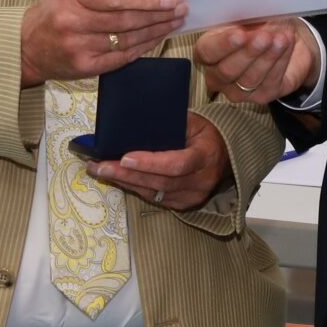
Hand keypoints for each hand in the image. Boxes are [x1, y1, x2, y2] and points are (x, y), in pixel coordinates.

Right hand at [20, 0, 186, 86]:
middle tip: (180, 9)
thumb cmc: (53, 14)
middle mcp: (75, 23)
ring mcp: (81, 48)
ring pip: (128, 39)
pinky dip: (143, 47)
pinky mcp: (87, 67)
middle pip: (126, 20)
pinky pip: (123, 57)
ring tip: (175, 22)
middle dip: (158, 15)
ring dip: (156, 31)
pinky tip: (158, 38)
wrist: (25, 47)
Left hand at [86, 113, 230, 210]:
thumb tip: (138, 121)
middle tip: (100, 165)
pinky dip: (134, 188)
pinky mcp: (183, 205)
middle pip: (159, 183)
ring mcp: (192, 197)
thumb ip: (172, 123)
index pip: (176, 164)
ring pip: (153, 193)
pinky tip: (117, 178)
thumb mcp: (195, 121)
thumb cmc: (208, 134)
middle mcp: (200, 182)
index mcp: (205, 157)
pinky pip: (154, 199)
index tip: (125, 157)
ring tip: (100, 170)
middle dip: (126, 174)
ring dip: (125, 182)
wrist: (227, 156)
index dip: (150, 163)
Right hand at [194, 19, 318, 104]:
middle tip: (264, 36)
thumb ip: (241, 14)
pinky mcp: (262, 96)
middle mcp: (218, 76)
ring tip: (280, 38)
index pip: (207, 52)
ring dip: (267, 56)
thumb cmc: (258, 24)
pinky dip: (280, 61)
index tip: (239, 33)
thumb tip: (247, 9)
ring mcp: (238, 90)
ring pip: (250, 78)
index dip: (223, 44)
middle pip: (227, 70)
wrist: (284, 37)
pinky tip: (286, 45)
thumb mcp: (247, 14)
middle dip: (248, 52)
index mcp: (207, 52)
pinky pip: (270, 81)